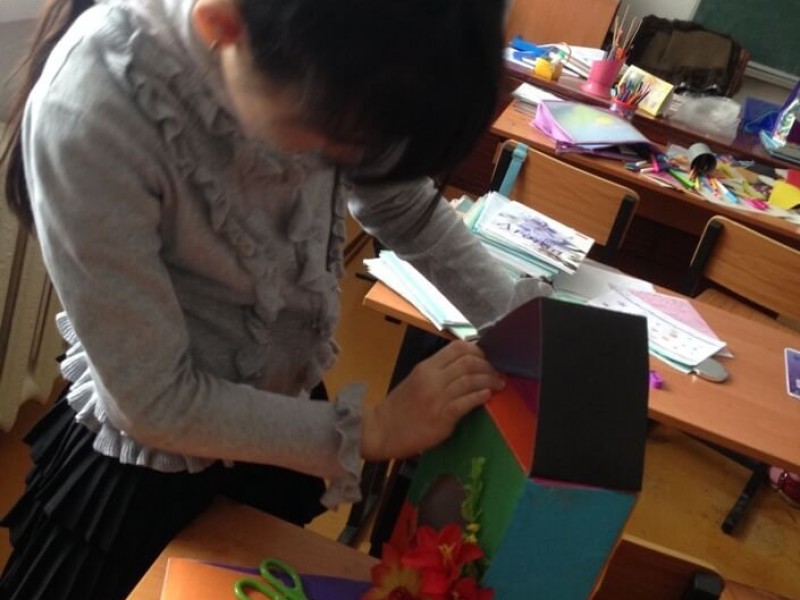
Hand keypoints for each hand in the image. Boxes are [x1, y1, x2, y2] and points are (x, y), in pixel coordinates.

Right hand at [361, 340, 504, 460]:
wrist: (381, 430)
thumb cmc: (399, 407)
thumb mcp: (416, 381)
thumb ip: (437, 373)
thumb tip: (465, 368)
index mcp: (426, 367)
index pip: (458, 348)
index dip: (478, 350)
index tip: (487, 358)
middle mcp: (432, 378)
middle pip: (468, 362)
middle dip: (488, 365)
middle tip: (497, 372)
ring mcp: (437, 398)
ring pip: (470, 380)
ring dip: (489, 380)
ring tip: (499, 384)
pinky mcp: (442, 417)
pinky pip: (466, 402)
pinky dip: (480, 396)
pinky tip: (488, 396)